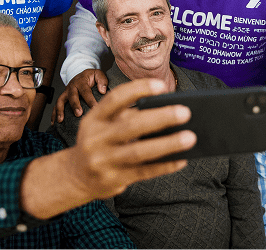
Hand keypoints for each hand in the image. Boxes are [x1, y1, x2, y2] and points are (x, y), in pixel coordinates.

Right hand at [52, 69, 108, 123]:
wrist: (82, 75)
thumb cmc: (91, 77)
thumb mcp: (98, 74)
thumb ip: (102, 80)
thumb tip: (102, 91)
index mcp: (81, 81)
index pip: (86, 91)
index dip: (90, 100)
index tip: (95, 108)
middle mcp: (72, 87)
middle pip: (72, 96)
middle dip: (75, 105)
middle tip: (78, 114)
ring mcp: (66, 93)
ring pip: (60, 101)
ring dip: (60, 110)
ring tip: (61, 120)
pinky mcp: (63, 98)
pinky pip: (56, 106)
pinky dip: (54, 114)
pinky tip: (54, 123)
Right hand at [68, 79, 195, 199]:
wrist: (75, 176)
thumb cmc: (99, 142)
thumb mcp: (102, 125)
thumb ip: (126, 116)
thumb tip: (166, 110)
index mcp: (94, 118)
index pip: (115, 99)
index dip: (138, 90)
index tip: (162, 86)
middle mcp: (96, 138)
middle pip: (131, 126)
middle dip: (160, 118)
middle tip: (185, 112)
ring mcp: (103, 161)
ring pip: (139, 152)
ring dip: (167, 144)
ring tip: (190, 137)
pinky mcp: (113, 180)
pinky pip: (143, 172)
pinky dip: (164, 165)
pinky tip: (182, 159)